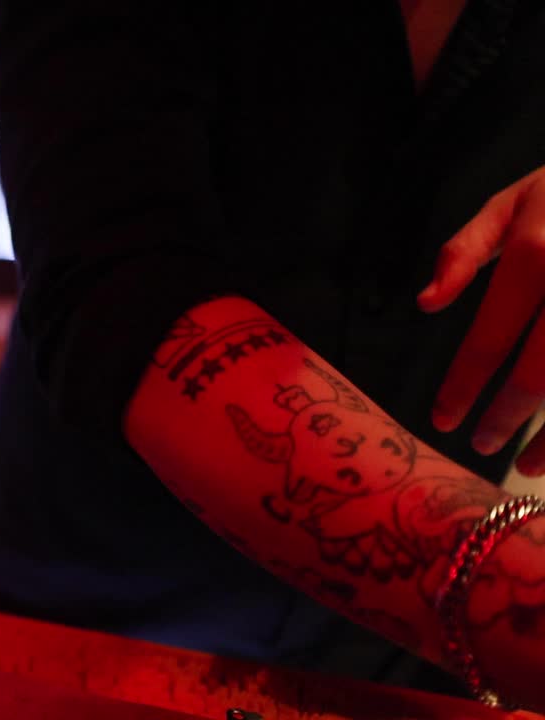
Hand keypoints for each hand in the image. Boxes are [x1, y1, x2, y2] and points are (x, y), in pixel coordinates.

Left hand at [417, 167, 544, 475]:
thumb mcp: (514, 200)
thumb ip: (464, 251)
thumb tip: (425, 304)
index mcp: (536, 255)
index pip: (490, 338)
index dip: (462, 386)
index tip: (442, 419)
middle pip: (539, 375)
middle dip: (505, 420)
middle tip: (479, 445)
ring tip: (528, 466)